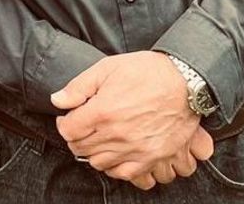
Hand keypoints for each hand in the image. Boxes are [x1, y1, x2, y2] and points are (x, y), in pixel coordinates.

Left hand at [50, 51, 209, 187]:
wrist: (186, 82)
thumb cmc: (148, 72)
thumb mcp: (108, 67)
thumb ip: (79, 86)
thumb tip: (57, 100)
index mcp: (103, 111)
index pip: (68, 130)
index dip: (65, 123)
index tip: (70, 117)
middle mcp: (117, 135)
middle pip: (81, 148)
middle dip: (77, 137)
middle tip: (84, 126)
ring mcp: (135, 149)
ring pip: (99, 163)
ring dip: (94, 152)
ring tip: (100, 138)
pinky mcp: (152, 158)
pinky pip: (124, 174)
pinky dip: (115, 166)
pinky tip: (116, 153)